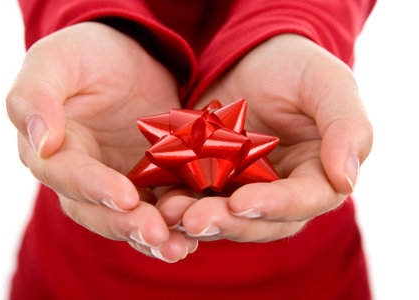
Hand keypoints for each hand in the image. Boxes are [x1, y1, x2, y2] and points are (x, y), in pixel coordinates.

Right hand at [6, 22, 196, 261]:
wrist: (129, 55)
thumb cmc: (88, 53)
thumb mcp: (57, 61)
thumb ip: (36, 96)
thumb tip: (40, 141)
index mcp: (54, 150)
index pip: (68, 175)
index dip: (93, 187)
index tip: (125, 196)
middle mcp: (83, 176)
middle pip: (98, 210)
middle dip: (127, 224)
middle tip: (156, 234)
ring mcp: (119, 181)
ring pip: (131, 218)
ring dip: (154, 236)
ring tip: (179, 247)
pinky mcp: (151, 181)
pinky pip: (161, 206)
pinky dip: (176, 222)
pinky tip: (196, 234)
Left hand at [158, 34, 372, 241]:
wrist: (255, 59)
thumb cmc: (297, 67)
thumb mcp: (328, 85)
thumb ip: (347, 128)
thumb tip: (346, 182)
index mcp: (318, 175)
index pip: (304, 201)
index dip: (276, 205)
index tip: (243, 202)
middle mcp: (282, 192)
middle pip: (260, 221)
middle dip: (228, 223)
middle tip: (194, 220)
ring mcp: (244, 189)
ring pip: (224, 216)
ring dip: (198, 219)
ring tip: (169, 213)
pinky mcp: (213, 180)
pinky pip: (196, 198)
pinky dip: (179, 202)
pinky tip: (159, 202)